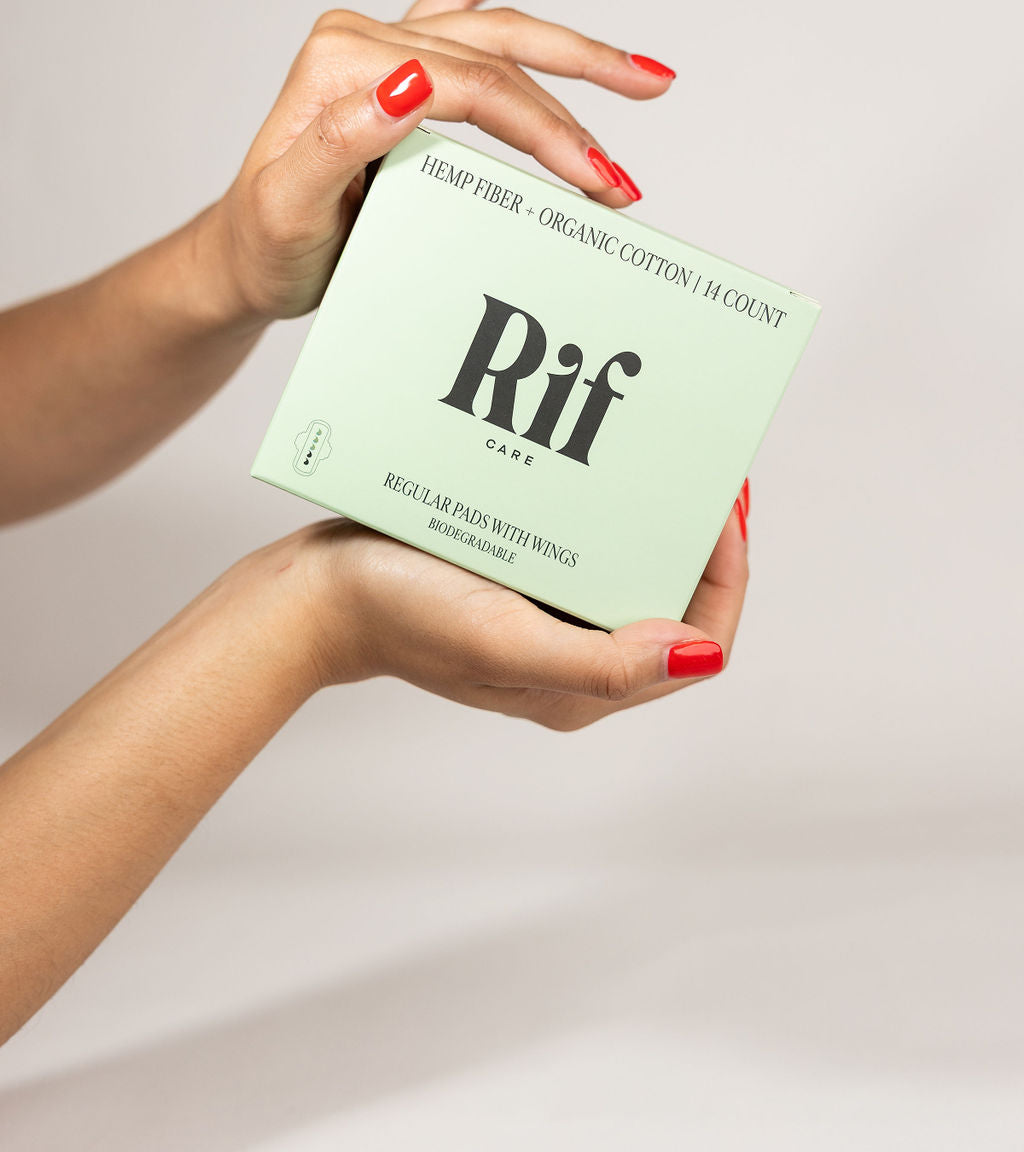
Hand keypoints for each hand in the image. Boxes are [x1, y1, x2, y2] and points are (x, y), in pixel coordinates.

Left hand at [203, 0, 675, 323]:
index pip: (468, 85)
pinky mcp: (394, 65)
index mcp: (341, 66)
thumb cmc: (268, 243)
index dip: (543, 127)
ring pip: (496, 36)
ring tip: (641, 74)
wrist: (246, 255)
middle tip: (653, 94)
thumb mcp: (289, 209)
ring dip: (572, 54)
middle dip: (582, 82)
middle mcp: (363, 42)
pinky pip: (457, 1)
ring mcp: (381, 47)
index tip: (596, 176)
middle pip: (495, 53)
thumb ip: (341, 143)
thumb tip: (411, 83)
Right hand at [287, 485, 748, 731]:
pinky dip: (612, 514)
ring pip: (638, 573)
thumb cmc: (401, 617)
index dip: (727, 576)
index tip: (721, 509)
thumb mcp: (503, 640)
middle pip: (679, 604)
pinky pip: (591, 552)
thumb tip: (695, 652)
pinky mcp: (525, 588)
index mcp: (587, 688)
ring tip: (666, 463)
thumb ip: (599, 662)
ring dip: (661, 522)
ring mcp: (553, 622)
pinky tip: (606, 470)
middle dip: (703, 541)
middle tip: (704, 471)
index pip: (702, 642)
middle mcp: (580, 661)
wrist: (317, 594)